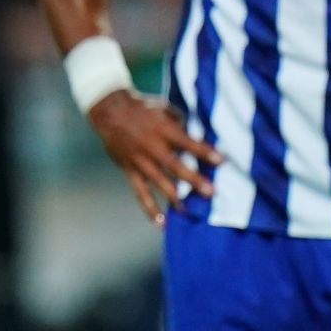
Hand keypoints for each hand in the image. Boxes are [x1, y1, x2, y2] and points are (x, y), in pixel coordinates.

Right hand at [88, 89, 222, 225]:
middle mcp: (152, 146)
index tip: (221, 161)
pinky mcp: (130, 171)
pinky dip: (150, 208)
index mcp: (163, 129)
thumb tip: (199, 135)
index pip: (187, 142)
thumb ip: (181, 122)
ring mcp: (140, 161)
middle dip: (194, 180)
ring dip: (176, 198)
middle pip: (175, 166)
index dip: (204, 151)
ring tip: (190, 212)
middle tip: (211, 193)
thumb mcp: (163, 108)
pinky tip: (161, 223)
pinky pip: (140, 193)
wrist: (109, 112)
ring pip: (160, 183)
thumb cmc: (142, 107)